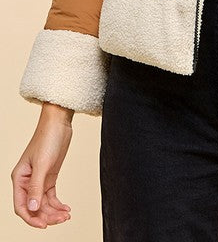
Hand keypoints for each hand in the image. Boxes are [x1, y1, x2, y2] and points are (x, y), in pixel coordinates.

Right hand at [11, 107, 72, 228]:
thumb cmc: (47, 139)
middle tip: (60, 220)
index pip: (21, 206)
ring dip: (54, 211)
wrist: (59, 123)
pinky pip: (51, 196)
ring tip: (66, 215)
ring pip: (43, 204)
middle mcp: (27, 181)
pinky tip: (66, 208)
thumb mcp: (42, 164)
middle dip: (46, 216)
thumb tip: (33, 209)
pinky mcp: (49, 176)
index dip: (31, 219)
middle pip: (34, 207)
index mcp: (19, 178)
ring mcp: (39, 180)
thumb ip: (36, 188)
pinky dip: (58, 204)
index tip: (44, 226)